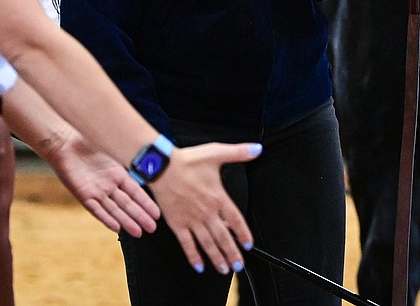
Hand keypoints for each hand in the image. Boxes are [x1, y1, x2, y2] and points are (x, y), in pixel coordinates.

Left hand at [44, 131, 160, 235]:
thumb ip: (124, 157)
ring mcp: (97, 191)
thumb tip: (146, 158)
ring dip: (127, 221)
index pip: (136, 191)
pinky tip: (116, 228)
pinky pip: (96, 209)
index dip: (146, 203)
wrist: (65, 143)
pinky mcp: (83, 195)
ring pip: (115, 209)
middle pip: (128, 203)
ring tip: (139, 232)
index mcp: (118, 174)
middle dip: (140, 216)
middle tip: (152, 228)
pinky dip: (106, 218)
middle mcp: (109, 185)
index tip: (157, 213)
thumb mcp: (110, 149)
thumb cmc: (88, 141)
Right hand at [149, 142, 260, 274]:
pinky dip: (194, 256)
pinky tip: (199, 266)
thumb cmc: (188, 160)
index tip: (248, 244)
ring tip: (224, 269)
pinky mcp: (177, 223)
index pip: (236, 220)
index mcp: (218, 197)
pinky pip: (187, 244)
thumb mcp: (216, 153)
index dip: (243, 233)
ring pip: (208, 243)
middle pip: (223, 237)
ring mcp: (192, 220)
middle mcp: (207, 212)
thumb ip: (239, 152)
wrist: (162, 167)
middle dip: (232, 253)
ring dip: (217, 258)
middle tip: (239, 265)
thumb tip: (257, 149)